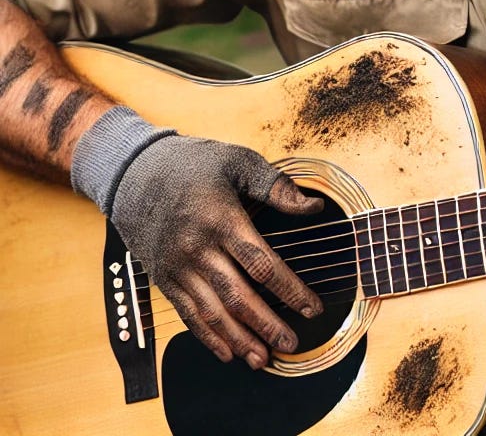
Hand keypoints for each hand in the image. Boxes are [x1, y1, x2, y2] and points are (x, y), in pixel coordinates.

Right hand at [110, 136, 323, 368]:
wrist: (134, 172)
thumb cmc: (195, 164)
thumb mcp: (239, 162)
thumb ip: (276, 187)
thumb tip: (314, 207)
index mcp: (221, 219)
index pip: (261, 263)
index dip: (289, 290)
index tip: (312, 308)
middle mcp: (197, 249)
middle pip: (238, 296)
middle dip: (267, 324)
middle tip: (292, 343)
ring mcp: (177, 267)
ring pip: (212, 313)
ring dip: (240, 340)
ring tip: (263, 359)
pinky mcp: (163, 278)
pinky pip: (188, 315)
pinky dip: (208, 337)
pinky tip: (228, 352)